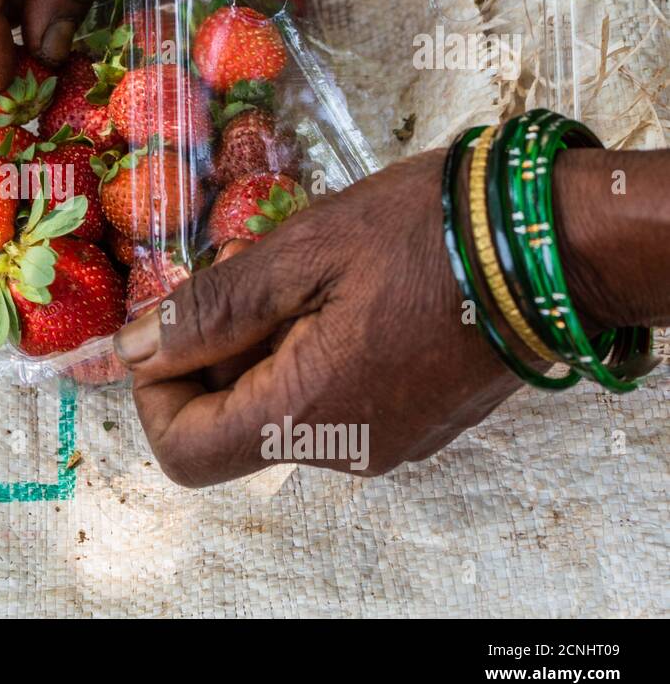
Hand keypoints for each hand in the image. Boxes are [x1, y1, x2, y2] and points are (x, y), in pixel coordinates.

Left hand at [113, 151, 523, 486]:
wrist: (553, 244)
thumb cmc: (425, 234)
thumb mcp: (299, 254)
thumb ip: (209, 312)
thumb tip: (130, 353)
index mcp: (308, 415)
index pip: (184, 450)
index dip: (155, 389)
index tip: (173, 322)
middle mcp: (343, 450)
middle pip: (229, 427)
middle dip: (212, 351)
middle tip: (242, 271)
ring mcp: (383, 441)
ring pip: (277, 408)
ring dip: (260, 344)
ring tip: (296, 271)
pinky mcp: (410, 422)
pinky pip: (326, 401)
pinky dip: (305, 352)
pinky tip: (333, 293)